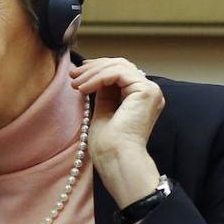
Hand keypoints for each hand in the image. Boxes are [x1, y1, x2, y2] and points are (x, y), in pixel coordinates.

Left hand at [70, 57, 164, 206]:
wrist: (116, 158)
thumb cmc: (108, 143)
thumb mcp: (103, 110)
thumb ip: (104, 92)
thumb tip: (94, 73)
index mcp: (141, 97)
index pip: (121, 71)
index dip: (98, 67)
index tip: (78, 72)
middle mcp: (150, 92)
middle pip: (120, 65)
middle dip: (93, 68)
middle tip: (72, 74)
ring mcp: (151, 91)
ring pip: (118, 67)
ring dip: (92, 72)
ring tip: (74, 83)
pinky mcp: (146, 91)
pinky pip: (118, 74)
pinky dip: (97, 78)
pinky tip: (82, 89)